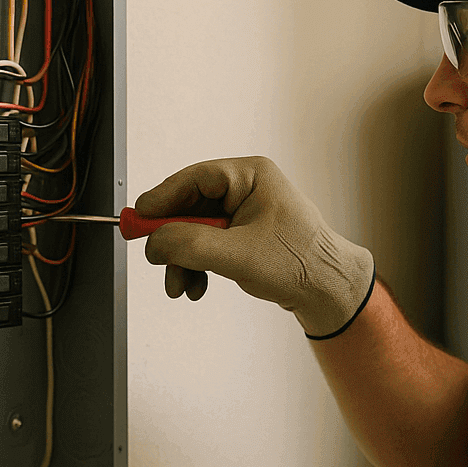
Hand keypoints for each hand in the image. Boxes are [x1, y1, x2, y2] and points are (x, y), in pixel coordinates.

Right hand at [134, 156, 375, 337]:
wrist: (328, 291)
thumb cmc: (299, 264)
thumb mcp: (237, 255)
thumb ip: (189, 245)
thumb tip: (153, 242)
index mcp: (251, 175)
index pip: (194, 179)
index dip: (162, 199)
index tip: (139, 218)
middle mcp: (246, 188)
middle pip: (190, 207)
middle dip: (173, 241)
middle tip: (157, 261)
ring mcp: (244, 212)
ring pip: (195, 230)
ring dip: (183, 260)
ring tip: (180, 287)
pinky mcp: (243, 235)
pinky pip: (207, 245)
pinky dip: (196, 267)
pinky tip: (197, 287)